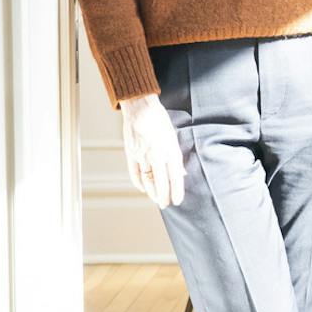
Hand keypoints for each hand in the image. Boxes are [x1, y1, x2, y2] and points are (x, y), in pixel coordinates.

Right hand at [121, 93, 184, 207]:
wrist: (140, 107)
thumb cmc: (159, 120)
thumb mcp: (173, 137)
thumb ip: (175, 157)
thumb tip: (180, 174)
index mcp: (170, 149)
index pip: (175, 177)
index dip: (176, 191)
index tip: (177, 201)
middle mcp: (156, 154)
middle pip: (161, 182)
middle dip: (163, 196)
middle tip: (165, 204)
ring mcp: (142, 154)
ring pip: (147, 180)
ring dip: (151, 192)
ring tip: (156, 199)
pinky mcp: (130, 153)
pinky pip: (134, 173)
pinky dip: (138, 183)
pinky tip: (143, 189)